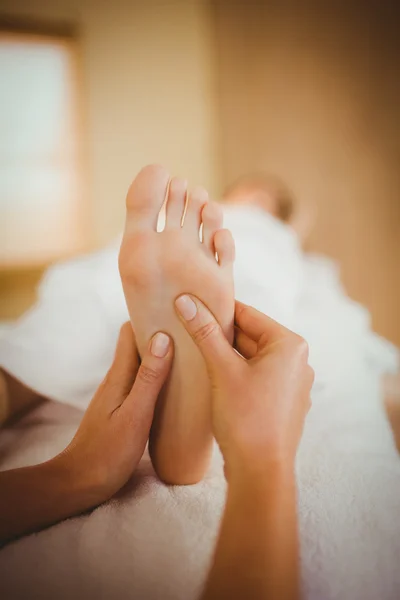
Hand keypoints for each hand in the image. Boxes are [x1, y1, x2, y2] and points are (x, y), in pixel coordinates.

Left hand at [59, 322, 172, 503]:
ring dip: (163, 357)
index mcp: (119, 375)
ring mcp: (119, 394)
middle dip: (161, 334)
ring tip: (190, 357)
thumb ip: (149, 378)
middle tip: (191, 333)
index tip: (174, 311)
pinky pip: (143, 383)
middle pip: (138, 344)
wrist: (81, 482)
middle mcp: (117, 379)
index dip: (148, 316)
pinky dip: (159, 378)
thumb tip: (163, 337)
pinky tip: (177, 388)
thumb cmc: (108, 452)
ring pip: (142, 364)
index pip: (129, 331)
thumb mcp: (135, 414)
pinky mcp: (123, 409)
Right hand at [175, 296, 312, 481]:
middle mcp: (297, 361)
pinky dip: (236, 373)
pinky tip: (211, 376)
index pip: (248, 315)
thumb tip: (186, 301)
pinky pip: (256, 377)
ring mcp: (292, 384)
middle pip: (250, 336)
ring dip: (225, 354)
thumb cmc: (246, 418)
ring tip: (194, 351)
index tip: (192, 303)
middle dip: (219, 333)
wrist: (261, 472)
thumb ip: (204, 332)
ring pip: (251, 358)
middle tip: (187, 327)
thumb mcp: (221, 369)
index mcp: (290, 345)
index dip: (218, 308)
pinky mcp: (282, 403)